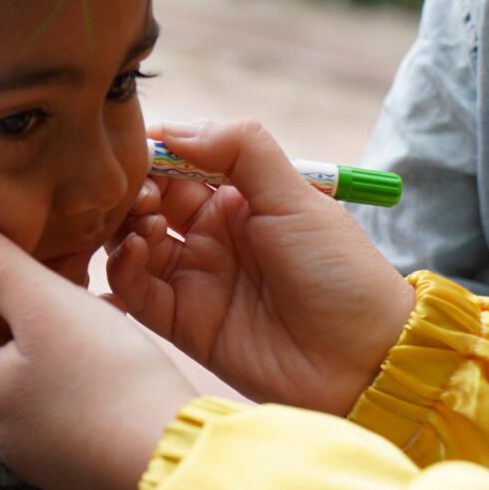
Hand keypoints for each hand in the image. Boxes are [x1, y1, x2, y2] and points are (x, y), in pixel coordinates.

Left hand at [0, 206, 195, 489]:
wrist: (179, 461)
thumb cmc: (105, 379)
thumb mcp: (44, 303)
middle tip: (53, 302)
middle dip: (22, 338)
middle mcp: (7, 438)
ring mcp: (51, 461)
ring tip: (97, 324)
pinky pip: (79, 418)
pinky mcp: (93, 470)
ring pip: (43, 394)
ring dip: (62, 360)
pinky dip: (91, 387)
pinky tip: (124, 365)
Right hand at [108, 121, 413, 414]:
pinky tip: (137, 253)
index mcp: (241, 199)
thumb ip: (241, 149)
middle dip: (135, 190)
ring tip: (145, 225)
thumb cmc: (341, 272)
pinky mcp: (183, 324)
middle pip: (150, 201)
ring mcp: (196, 279)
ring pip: (135, 243)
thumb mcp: (297, 196)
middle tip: (140, 193)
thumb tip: (176, 128)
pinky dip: (125, 269)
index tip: (136, 148)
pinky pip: (137, 291)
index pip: (181, 163)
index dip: (155, 153)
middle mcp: (213, 236)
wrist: (363, 360)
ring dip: (127, 227)